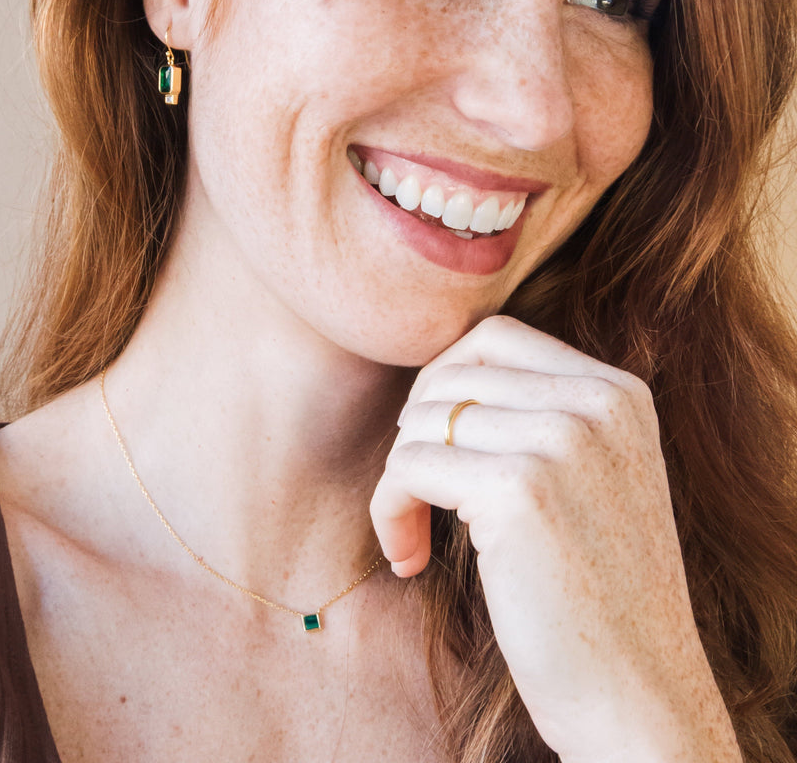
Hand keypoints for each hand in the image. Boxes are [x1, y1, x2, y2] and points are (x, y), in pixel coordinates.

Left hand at [370, 316, 740, 762]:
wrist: (639, 692)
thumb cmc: (598, 591)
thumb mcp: (595, 475)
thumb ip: (540, 413)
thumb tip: (437, 375)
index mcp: (619, 392)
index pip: (493, 337)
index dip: (444, 383)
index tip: (438, 444)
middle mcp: (597, 403)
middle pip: (450, 373)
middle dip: (416, 428)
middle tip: (419, 489)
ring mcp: (562, 440)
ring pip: (421, 420)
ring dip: (399, 480)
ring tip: (416, 536)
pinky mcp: (519, 489)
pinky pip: (407, 466)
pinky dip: (389, 510)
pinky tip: (409, 559)